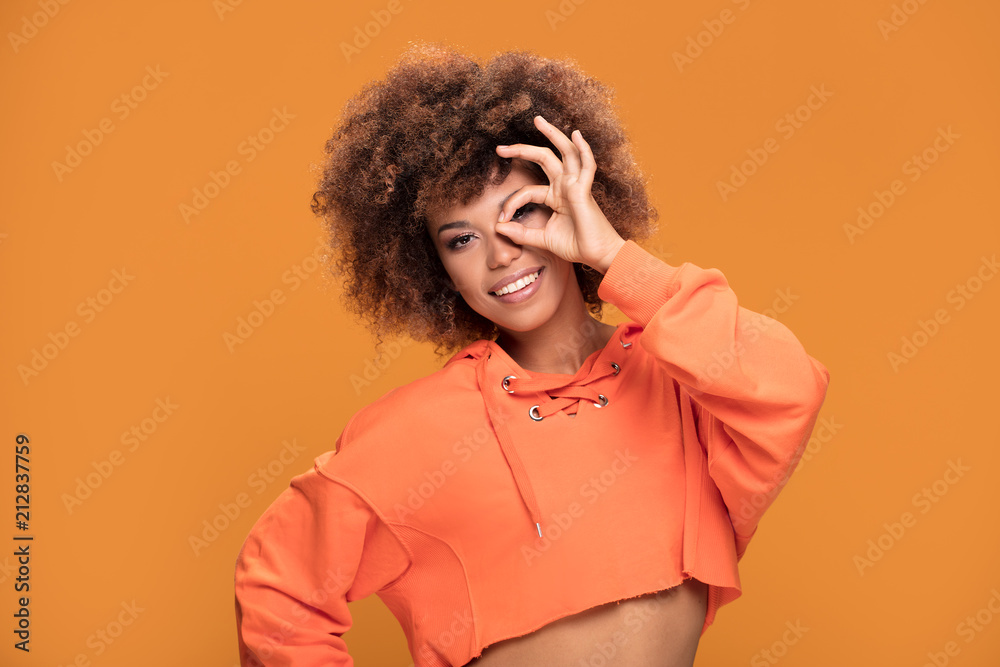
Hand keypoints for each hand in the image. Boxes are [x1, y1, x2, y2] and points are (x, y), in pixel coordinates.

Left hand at [495, 115, 624, 273]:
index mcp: (555, 197)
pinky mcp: (584, 191)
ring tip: (538, 120)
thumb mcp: (542, 239)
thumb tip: (498, 228)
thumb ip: (521, 233)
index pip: (527, 191)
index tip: (501, 220)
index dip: (511, 203)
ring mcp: (576, 186)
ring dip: (552, 134)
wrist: (597, 255)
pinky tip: (577, 134)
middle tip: (500, 147)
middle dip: (522, 150)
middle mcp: (565, 186)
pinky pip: (587, 166)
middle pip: (544, 159)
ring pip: (565, 153)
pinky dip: (583, 149)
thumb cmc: (576, 246)